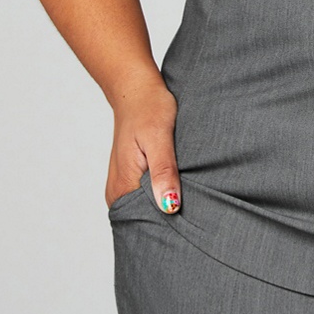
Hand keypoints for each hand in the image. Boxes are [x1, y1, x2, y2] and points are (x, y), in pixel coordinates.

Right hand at [105, 71, 180, 212]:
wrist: (136, 89)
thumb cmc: (148, 108)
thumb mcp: (159, 137)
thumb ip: (163, 172)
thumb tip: (169, 206)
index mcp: (122, 187)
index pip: (147, 222)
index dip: (170, 224)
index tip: (192, 220)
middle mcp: (117, 192)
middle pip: (148, 218)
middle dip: (170, 217)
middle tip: (196, 209)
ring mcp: (122, 186)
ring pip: (149, 208)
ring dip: (167, 204)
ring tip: (189, 197)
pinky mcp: (130, 178)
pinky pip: (147, 196)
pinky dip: (163, 193)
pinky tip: (177, 186)